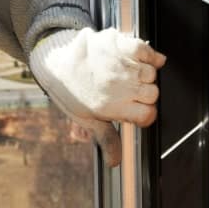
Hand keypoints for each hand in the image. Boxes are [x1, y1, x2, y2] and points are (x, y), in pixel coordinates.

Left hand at [30, 28, 166, 164]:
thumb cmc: (70, 92)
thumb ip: (107, 139)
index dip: (145, 115)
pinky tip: (144, 59)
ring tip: (130, 76)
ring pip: (151, 74)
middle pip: (153, 94)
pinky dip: (150, 55)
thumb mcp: (87, 120)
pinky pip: (146, 50)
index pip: (147, 115)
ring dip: (146, 75)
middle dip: (145, 95)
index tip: (138, 111)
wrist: (55, 63)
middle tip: (130, 92)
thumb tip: (115, 162)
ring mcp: (121, 64)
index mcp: (112, 107)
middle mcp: (119, 86)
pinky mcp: (119, 45)